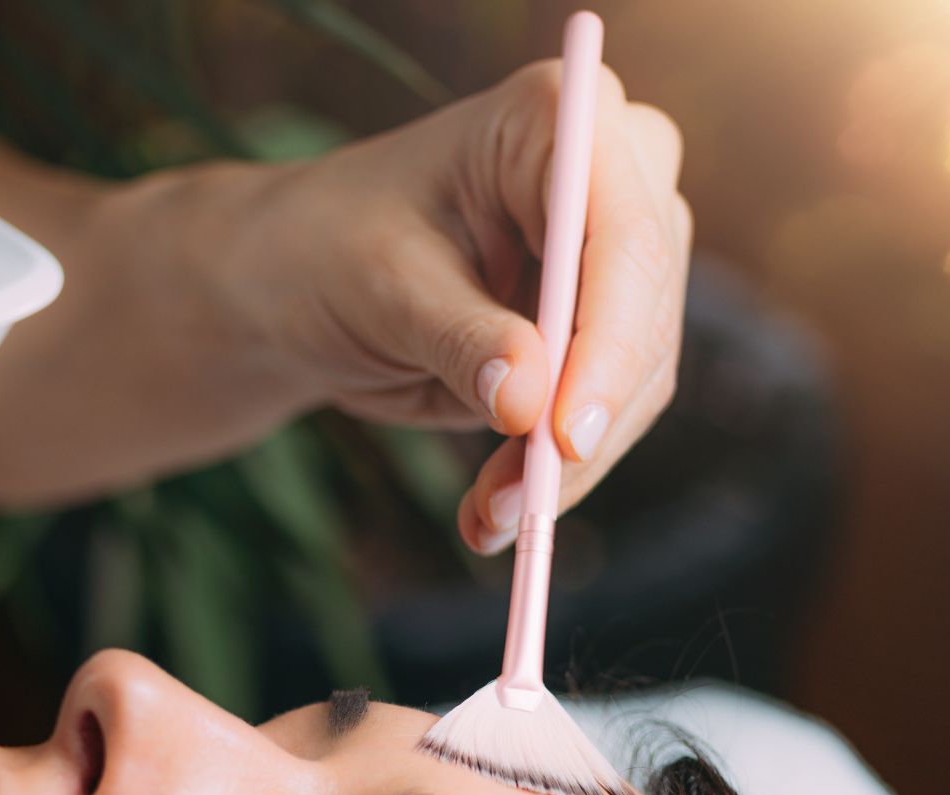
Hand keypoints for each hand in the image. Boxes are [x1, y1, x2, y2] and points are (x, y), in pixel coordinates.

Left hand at [230, 62, 690, 552]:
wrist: (305, 280)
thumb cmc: (330, 249)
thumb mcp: (381, 289)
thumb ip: (459, 338)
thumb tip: (528, 400)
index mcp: (551, 119)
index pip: (622, 233)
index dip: (608, 341)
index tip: (565, 434)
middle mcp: (609, 172)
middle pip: (643, 310)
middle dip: (583, 421)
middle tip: (517, 506)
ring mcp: (615, 251)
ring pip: (637, 375)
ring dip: (566, 464)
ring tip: (488, 520)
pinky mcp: (605, 323)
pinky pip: (608, 409)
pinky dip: (553, 470)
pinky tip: (494, 513)